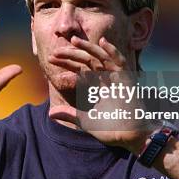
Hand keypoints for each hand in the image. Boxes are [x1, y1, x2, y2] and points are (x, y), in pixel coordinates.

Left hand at [48, 35, 155, 153]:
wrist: (127, 137)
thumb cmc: (110, 130)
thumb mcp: (84, 120)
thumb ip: (69, 114)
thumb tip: (50, 113)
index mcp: (97, 86)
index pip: (80, 69)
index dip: (66, 63)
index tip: (51, 59)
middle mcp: (106, 79)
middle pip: (87, 61)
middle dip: (72, 55)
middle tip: (56, 51)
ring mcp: (117, 78)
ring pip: (101, 57)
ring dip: (89, 47)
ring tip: (74, 40)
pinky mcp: (127, 80)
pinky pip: (121, 62)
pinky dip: (113, 52)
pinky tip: (103, 41)